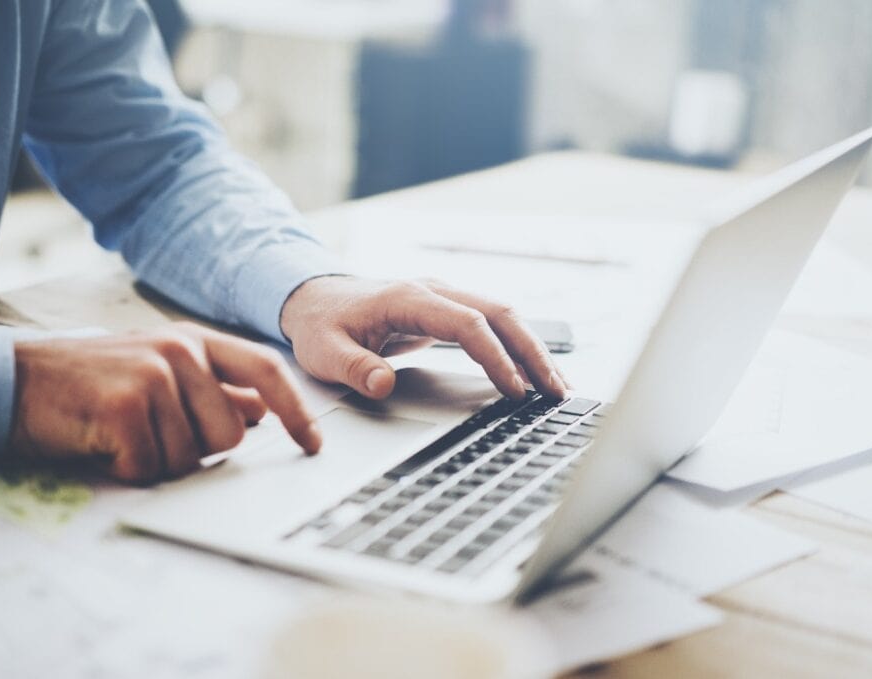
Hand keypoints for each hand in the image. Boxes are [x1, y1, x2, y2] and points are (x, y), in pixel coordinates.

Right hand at [10, 322, 320, 483]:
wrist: (15, 379)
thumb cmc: (92, 382)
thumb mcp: (159, 371)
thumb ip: (211, 387)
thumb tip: (260, 410)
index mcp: (195, 341)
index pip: (266, 371)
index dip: (296, 410)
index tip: (313, 443)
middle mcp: (180, 350)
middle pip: (230, 433)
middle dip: (196, 449)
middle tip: (152, 434)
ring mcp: (154, 374)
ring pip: (191, 456)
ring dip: (156, 461)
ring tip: (122, 434)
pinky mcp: (126, 404)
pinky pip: (151, 466)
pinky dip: (127, 469)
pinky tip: (104, 443)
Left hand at [280, 276, 568, 400]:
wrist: (314, 297)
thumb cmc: (321, 324)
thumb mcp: (324, 352)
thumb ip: (354, 368)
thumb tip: (383, 384)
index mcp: (409, 298)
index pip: (467, 324)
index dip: (494, 357)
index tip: (514, 390)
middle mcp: (434, 291)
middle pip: (499, 313)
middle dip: (532, 352)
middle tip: (557, 391)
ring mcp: (443, 297)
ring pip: (502, 316)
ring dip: (532, 349)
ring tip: (557, 386)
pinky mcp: (447, 310)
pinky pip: (491, 324)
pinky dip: (516, 346)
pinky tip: (532, 372)